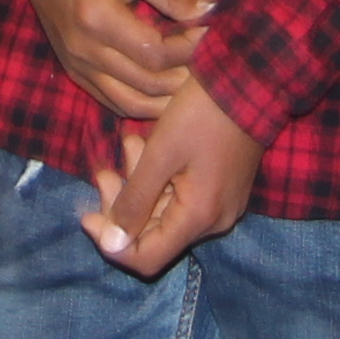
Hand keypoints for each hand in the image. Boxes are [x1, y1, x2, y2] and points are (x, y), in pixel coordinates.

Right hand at [0, 0, 209, 122]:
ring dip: (164, 99)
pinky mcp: (72, 70)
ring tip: (190, 80)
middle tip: (206, 58)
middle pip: (146, 83)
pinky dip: (140, 102)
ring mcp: (75, 64)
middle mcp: (83, 51)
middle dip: (184, 75)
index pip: (155, 53)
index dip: (189, 48)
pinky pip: (110, 100)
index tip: (208, 31)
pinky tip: (162, 89)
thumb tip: (209, 11)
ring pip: (129, 103)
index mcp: (97, 19)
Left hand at [84, 79, 255, 278]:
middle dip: (122, 206)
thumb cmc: (202, 114)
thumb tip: (111, 244)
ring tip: (128, 145)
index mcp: (199, 217)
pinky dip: (160, 178)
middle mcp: (214, 221)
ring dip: (139, 185)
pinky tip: (147, 146)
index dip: (112, 243)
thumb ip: (134, 201)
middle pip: (155, 234)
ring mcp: (221, 205)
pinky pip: (182, 196)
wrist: (251, 80)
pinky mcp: (223, 187)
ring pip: (166, 211)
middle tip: (103, 172)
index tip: (87, 214)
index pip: (147, 258)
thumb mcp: (160, 154)